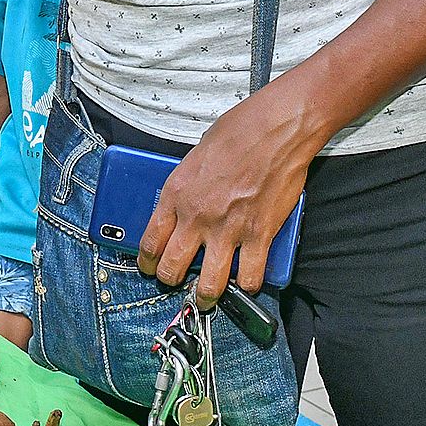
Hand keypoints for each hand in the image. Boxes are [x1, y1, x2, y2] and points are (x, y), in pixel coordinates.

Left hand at [137, 94, 317, 302]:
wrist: (277, 128)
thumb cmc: (240, 131)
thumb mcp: (195, 156)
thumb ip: (187, 186)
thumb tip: (184, 203)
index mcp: (176, 194)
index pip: (150, 241)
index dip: (147, 262)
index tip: (150, 267)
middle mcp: (197, 216)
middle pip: (172, 267)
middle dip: (171, 280)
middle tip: (177, 281)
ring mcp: (229, 229)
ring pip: (209, 283)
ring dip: (206, 295)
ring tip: (208, 296)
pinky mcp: (260, 235)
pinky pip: (251, 276)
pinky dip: (249, 285)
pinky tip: (248, 282)